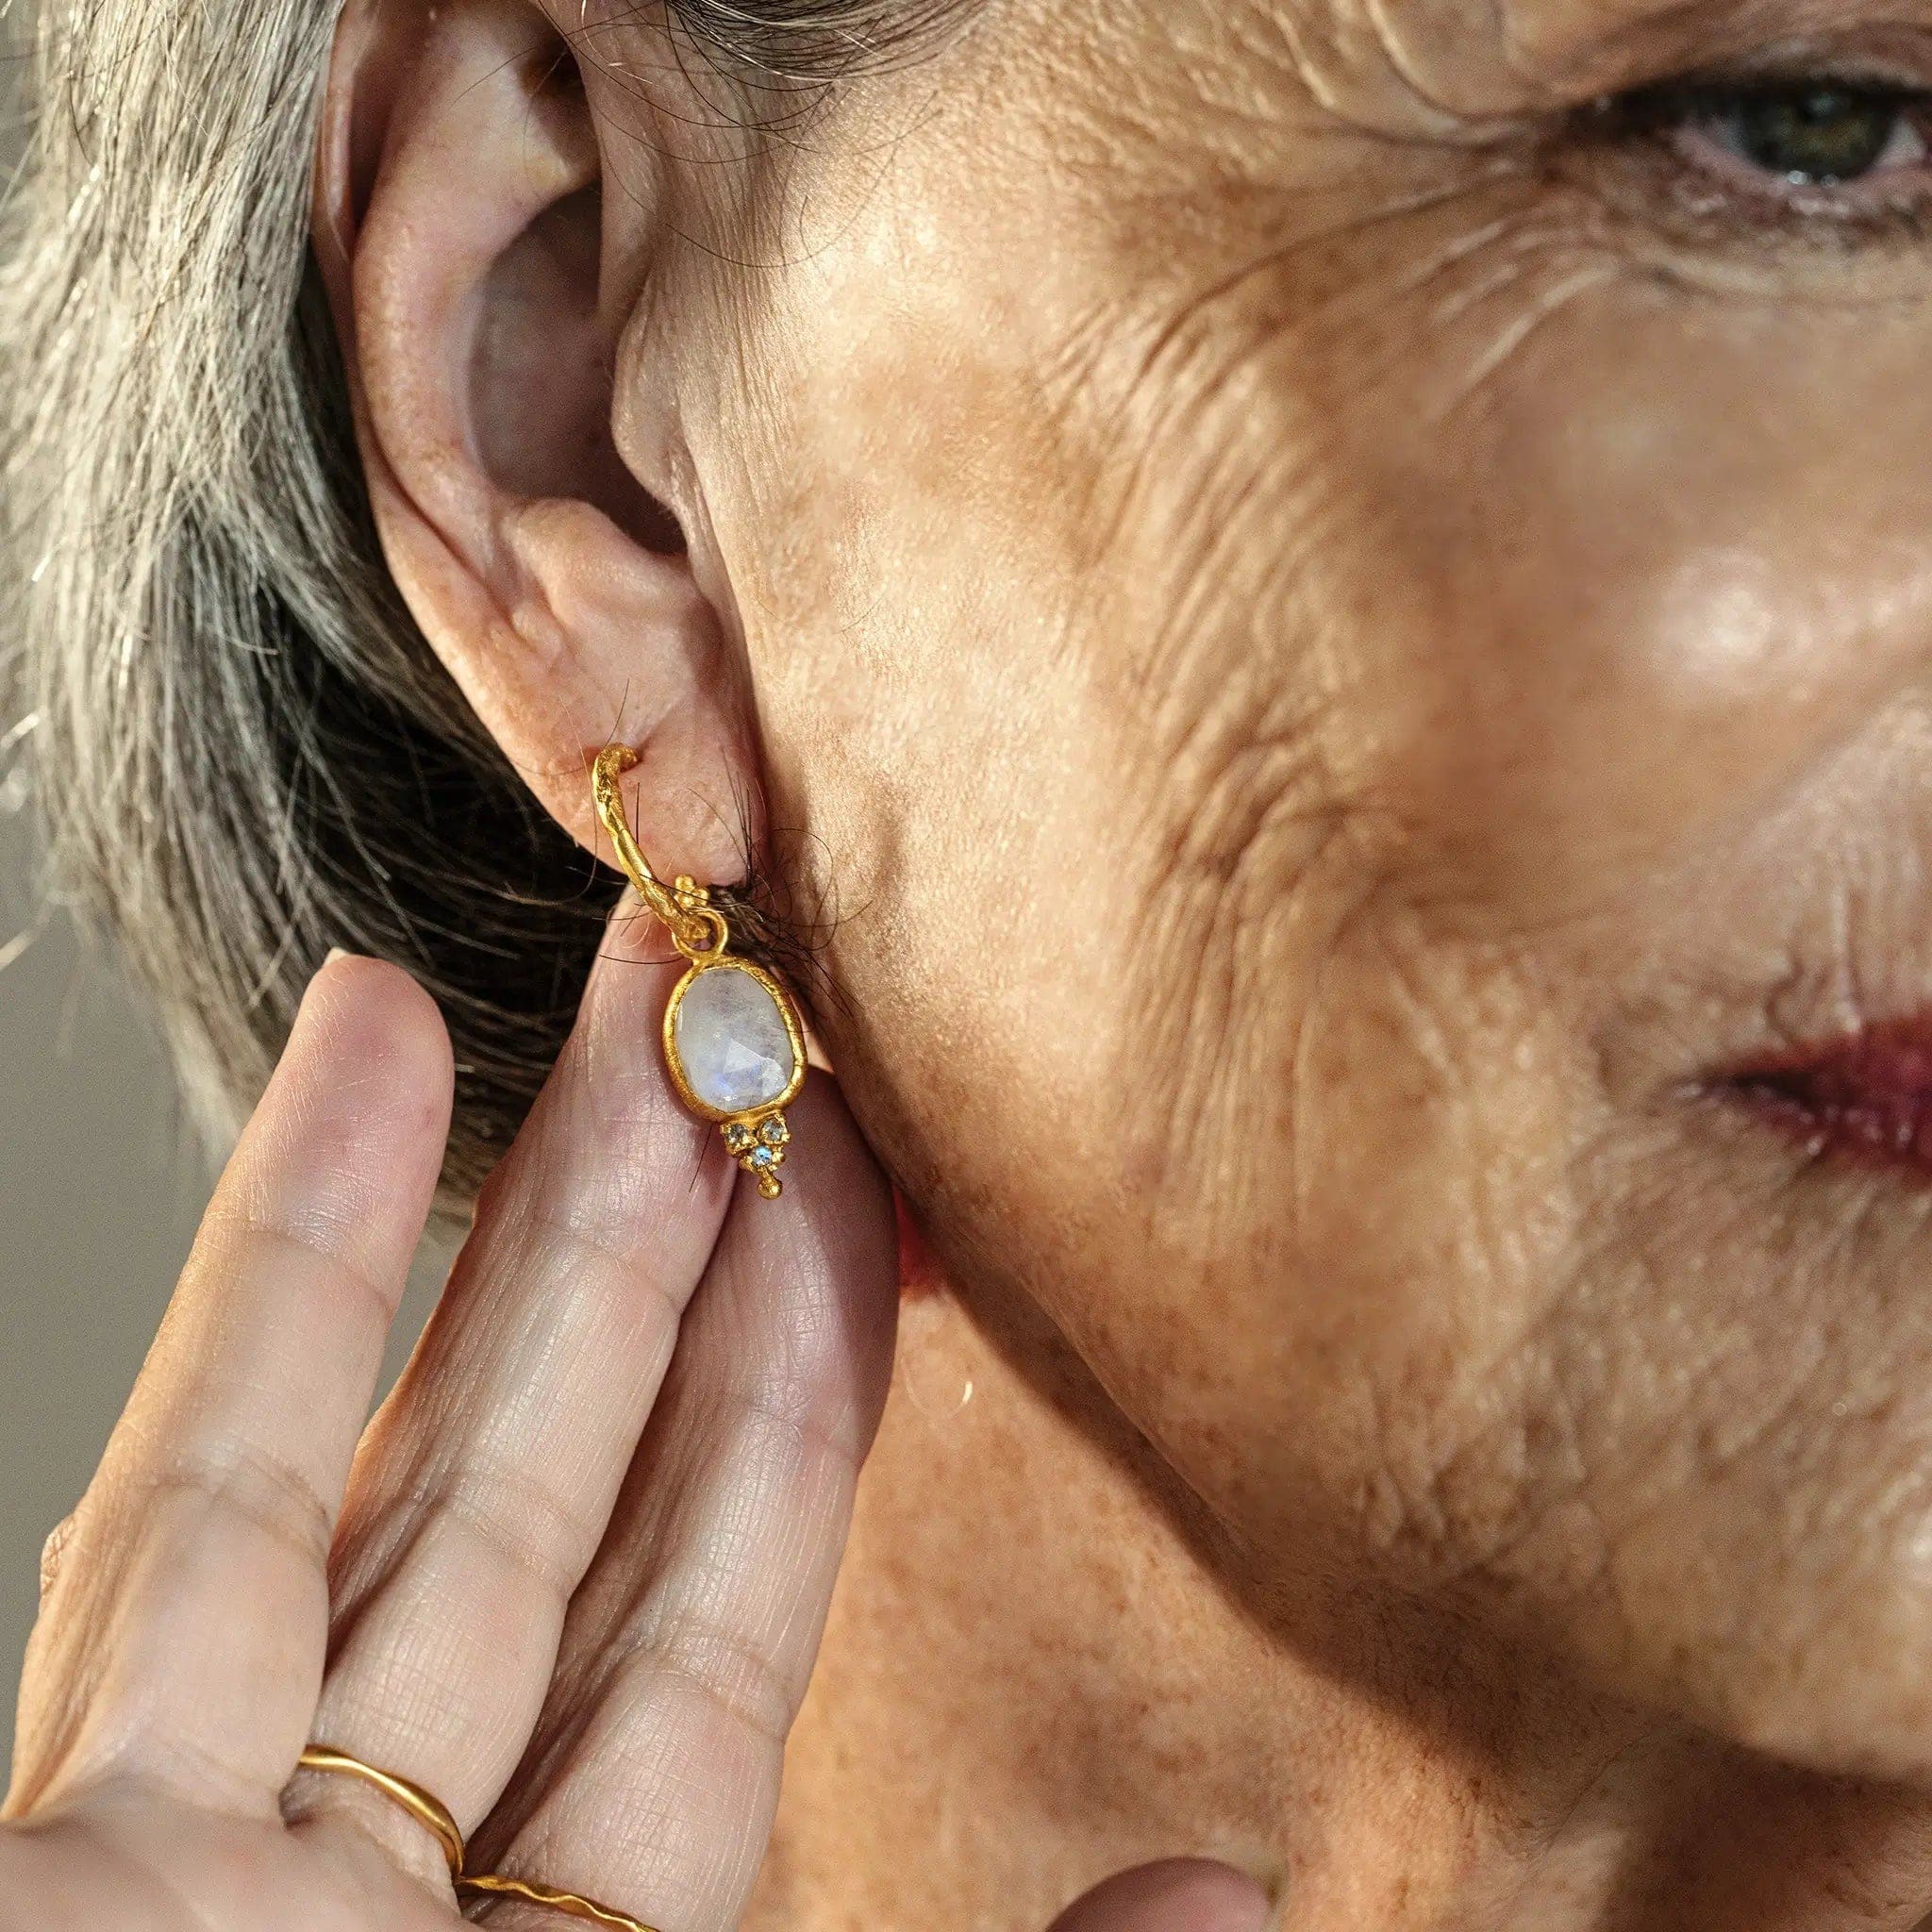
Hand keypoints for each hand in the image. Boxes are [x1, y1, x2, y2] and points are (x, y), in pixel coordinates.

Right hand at [0, 913, 1267, 1930]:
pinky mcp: (59, 1852)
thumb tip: (1228, 1898)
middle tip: (727, 1035)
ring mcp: (212, 1863)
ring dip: (463, 1211)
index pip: (716, 1620)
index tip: (854, 1206)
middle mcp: (402, 1908)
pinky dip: (274, 1274)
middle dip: (641, 1256)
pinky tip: (356, 1064)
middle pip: (556, 1504)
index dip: (790, 1391)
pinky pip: (171, 1513)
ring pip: (376, 1460)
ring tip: (543, 995)